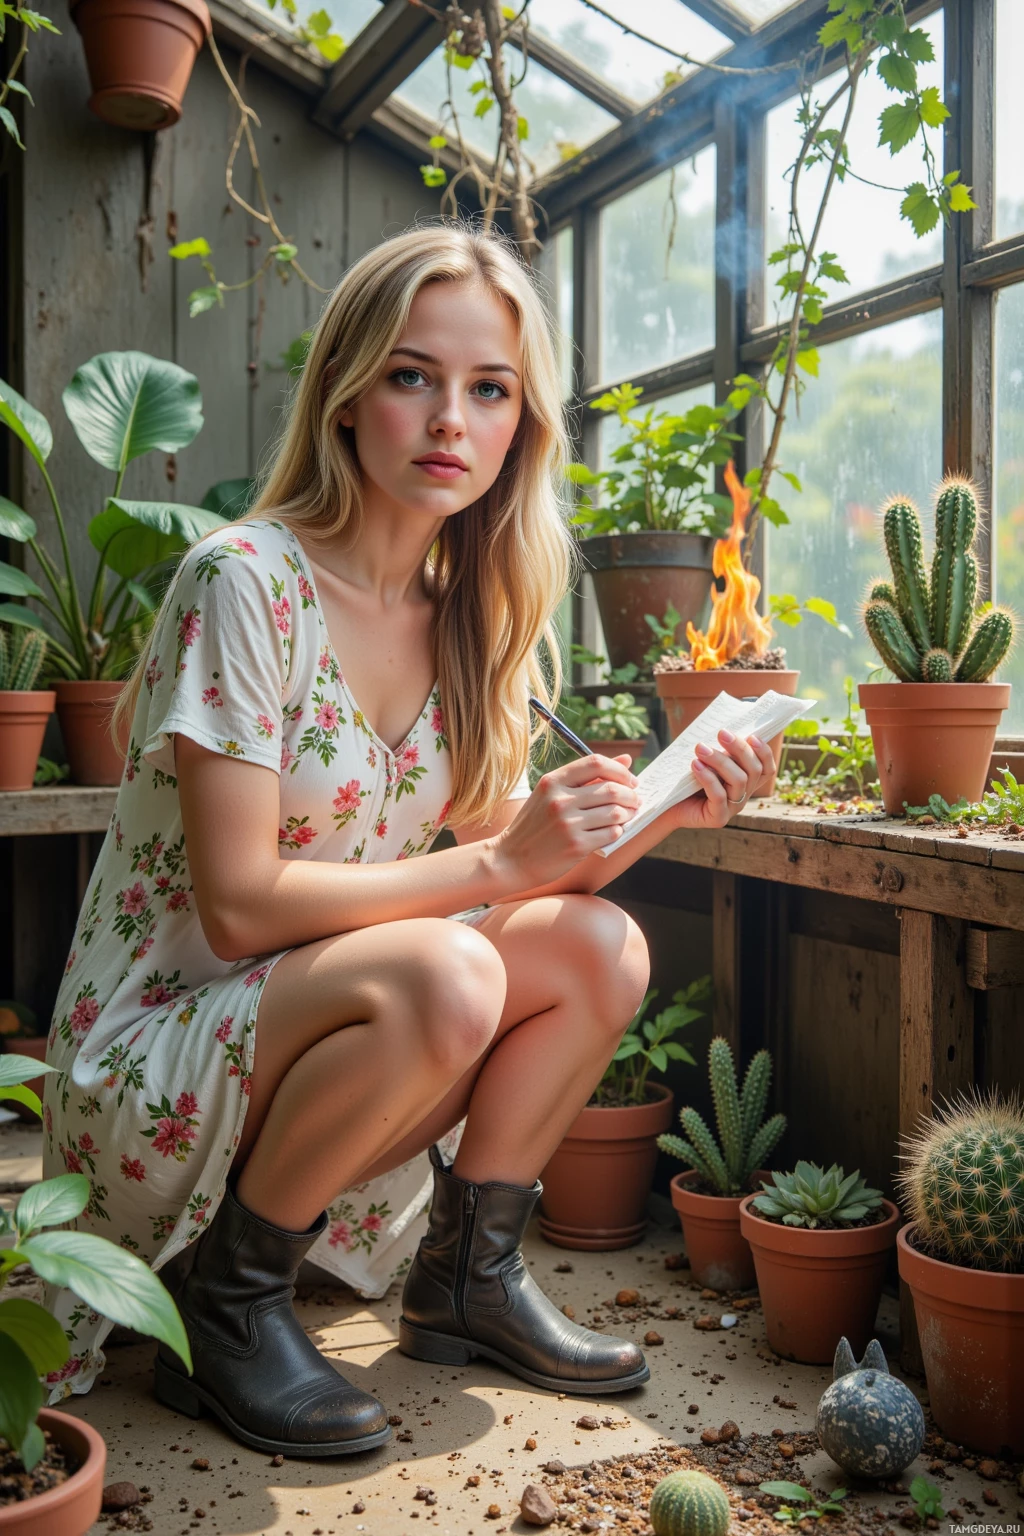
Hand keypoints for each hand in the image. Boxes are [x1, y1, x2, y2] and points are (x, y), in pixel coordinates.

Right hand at [490, 751, 640, 887]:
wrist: (511, 859)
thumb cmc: (535, 825)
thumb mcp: (551, 794)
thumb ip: (588, 776)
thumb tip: (627, 759)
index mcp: (552, 781)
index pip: (596, 762)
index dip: (620, 770)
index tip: (630, 781)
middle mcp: (559, 800)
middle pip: (611, 789)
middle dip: (630, 795)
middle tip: (635, 801)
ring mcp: (568, 823)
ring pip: (615, 812)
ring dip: (628, 814)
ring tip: (625, 816)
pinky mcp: (576, 846)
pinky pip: (611, 833)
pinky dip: (618, 831)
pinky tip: (612, 831)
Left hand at [673, 730, 775, 830]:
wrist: (666, 805)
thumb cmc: (687, 779)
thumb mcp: (707, 761)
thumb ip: (721, 750)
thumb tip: (726, 731)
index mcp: (746, 782)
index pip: (767, 769)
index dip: (765, 752)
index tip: (751, 736)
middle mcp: (743, 795)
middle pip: (754, 770)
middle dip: (739, 748)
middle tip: (721, 733)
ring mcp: (732, 808)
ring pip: (739, 780)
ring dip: (720, 760)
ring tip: (700, 748)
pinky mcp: (718, 818)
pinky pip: (719, 795)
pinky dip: (708, 777)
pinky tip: (695, 764)